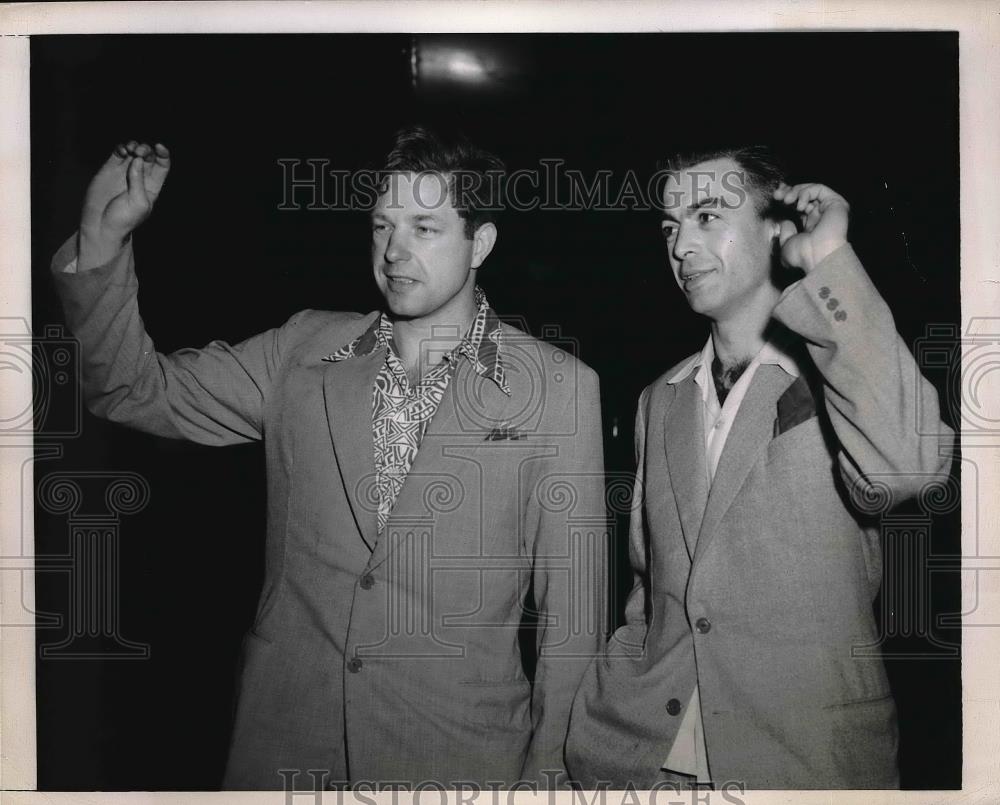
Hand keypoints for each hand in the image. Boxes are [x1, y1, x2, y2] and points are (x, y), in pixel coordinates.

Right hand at [79, 141, 169, 267]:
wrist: (101, 225)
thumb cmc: (123, 219)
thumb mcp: (138, 203)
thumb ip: (139, 181)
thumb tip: (137, 160)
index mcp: (152, 186)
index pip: (162, 165)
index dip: (163, 154)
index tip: (159, 147)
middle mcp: (140, 177)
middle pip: (148, 156)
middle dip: (146, 150)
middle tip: (140, 152)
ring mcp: (125, 172)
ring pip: (134, 152)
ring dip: (135, 146)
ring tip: (131, 150)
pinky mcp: (110, 169)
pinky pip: (118, 153)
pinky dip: (121, 148)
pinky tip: (122, 151)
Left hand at [773, 182, 848, 272]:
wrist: (818, 257)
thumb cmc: (802, 256)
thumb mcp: (786, 244)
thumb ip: (785, 231)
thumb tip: (785, 222)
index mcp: (811, 225)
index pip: (800, 205)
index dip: (788, 197)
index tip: (775, 197)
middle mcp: (821, 216)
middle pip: (805, 195)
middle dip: (789, 192)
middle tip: (776, 195)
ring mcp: (829, 209)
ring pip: (812, 190)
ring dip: (795, 192)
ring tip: (786, 200)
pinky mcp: (836, 203)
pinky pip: (820, 189)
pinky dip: (806, 193)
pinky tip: (799, 205)